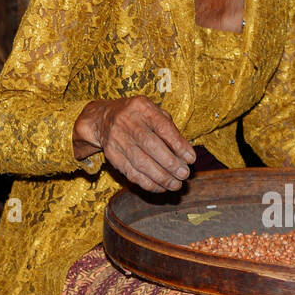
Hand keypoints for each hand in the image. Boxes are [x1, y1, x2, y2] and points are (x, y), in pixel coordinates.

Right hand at [73, 96, 196, 192]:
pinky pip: (131, 172)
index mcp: (142, 107)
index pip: (163, 127)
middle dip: (170, 164)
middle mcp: (127, 122)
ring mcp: (117, 139)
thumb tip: (186, 156)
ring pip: (141, 162)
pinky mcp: (111, 155)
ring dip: (161, 177)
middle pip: (151, 146)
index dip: (178, 145)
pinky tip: (161, 187)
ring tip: (176, 185)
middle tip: (184, 175)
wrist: (104, 119)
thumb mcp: (154, 113)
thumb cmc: (139, 118)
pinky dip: (148, 183)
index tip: (191, 159)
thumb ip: (170, 130)